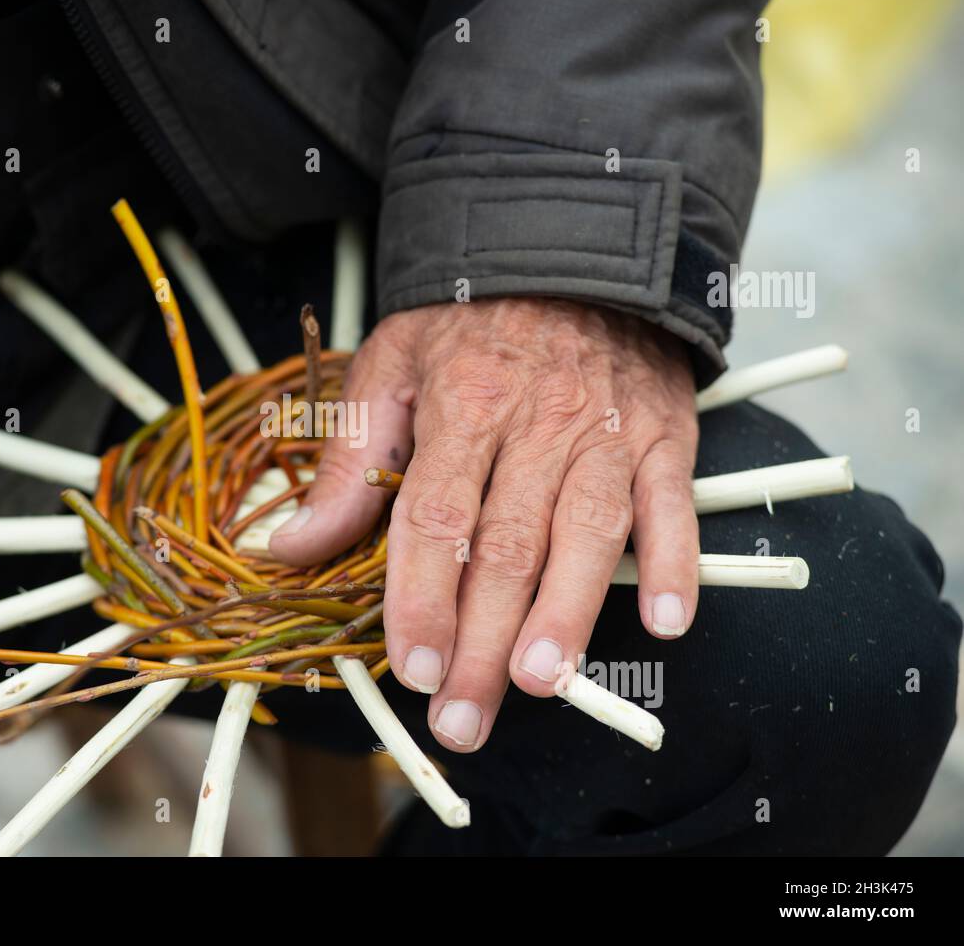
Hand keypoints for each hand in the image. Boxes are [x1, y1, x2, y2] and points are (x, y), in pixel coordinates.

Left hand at [269, 297, 698, 751]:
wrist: (572, 253)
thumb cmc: (469, 325)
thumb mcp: (390, 368)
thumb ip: (350, 464)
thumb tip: (293, 546)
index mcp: (461, 406)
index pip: (436, 518)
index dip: (422, 599)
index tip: (410, 667)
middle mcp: (537, 424)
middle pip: (507, 545)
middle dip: (483, 641)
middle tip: (463, 717)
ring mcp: (606, 433)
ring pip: (588, 534)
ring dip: (568, 613)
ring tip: (541, 682)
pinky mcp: (665, 438)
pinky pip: (676, 505)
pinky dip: (677, 565)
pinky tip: (666, 624)